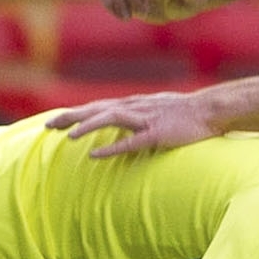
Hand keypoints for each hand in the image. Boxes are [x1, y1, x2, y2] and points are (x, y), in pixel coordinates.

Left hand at [45, 90, 219, 157]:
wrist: (211, 109)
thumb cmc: (185, 113)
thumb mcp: (156, 110)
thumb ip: (138, 116)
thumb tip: (122, 123)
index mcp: (133, 104)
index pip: (97, 106)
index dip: (75, 113)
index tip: (54, 121)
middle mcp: (135, 107)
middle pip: (96, 109)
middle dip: (70, 116)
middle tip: (47, 126)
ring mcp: (146, 119)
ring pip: (110, 119)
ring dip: (88, 126)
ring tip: (68, 137)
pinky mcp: (157, 133)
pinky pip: (131, 141)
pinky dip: (112, 147)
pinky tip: (95, 154)